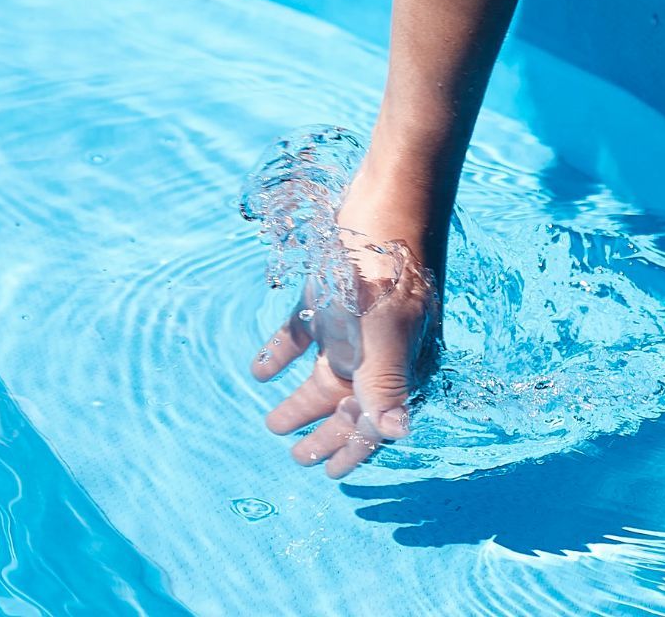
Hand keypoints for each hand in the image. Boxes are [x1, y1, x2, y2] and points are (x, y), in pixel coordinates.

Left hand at [251, 235, 435, 478]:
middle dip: (325, 431)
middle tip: (296, 456)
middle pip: (350, 401)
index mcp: (404, 360)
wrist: (388, 190)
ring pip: (326, 372)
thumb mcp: (387, 328)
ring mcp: (356, 321)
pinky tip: (260, 368)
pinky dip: (283, 352)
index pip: (378, 419)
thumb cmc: (389, 261)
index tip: (330, 475)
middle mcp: (381, 347)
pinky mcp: (331, 294)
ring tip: (273, 422)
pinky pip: (304, 333)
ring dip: (301, 399)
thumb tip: (396, 433)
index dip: (355, 448)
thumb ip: (387, 382)